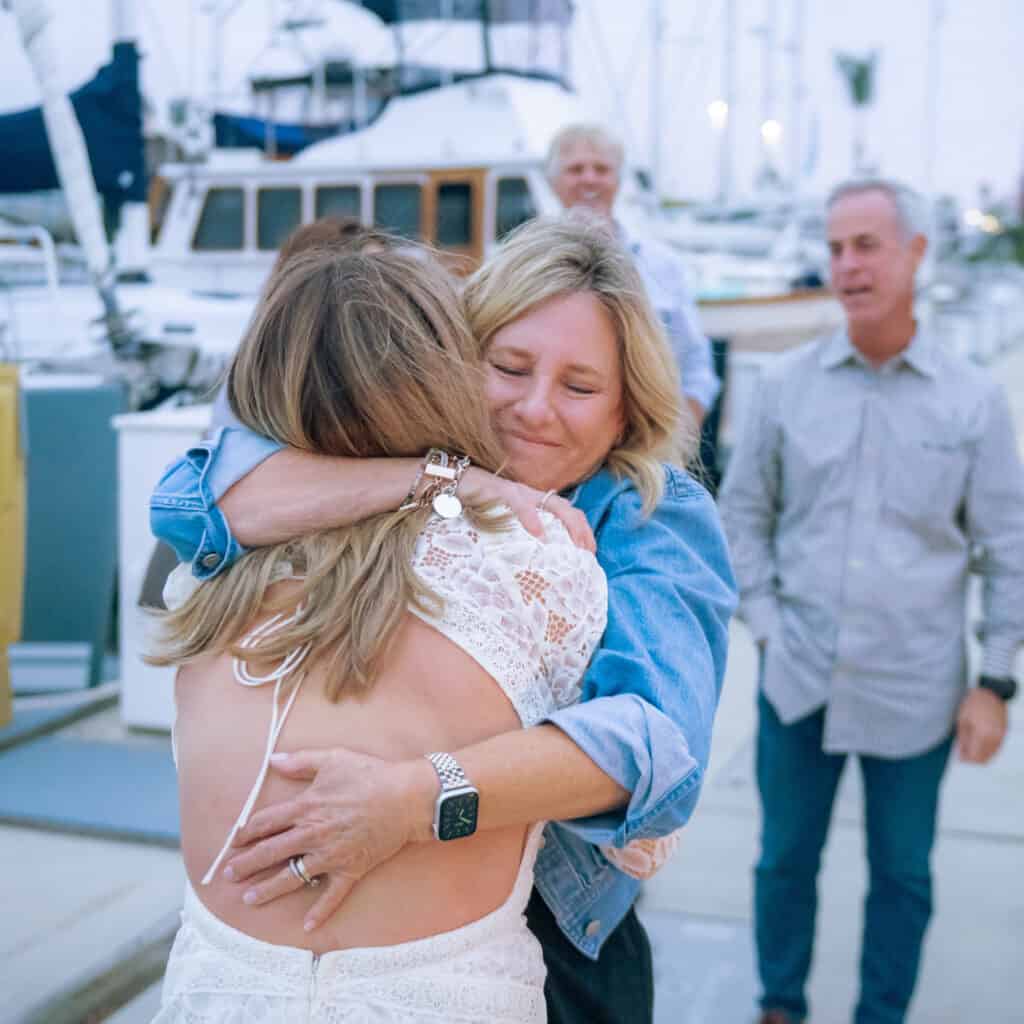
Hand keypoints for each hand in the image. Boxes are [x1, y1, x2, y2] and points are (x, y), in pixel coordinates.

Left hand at [222, 747, 434, 931]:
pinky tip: (307, 926)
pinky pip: (332, 895)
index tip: (235, 840)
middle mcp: (312, 834)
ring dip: (269, 889)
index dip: (247, 831)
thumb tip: (273, 760)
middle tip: (229, 874)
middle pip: (271, 852)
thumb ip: (300, 761)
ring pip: (292, 877)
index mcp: (306, 807)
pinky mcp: (350, 870)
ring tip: (250, 898)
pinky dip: (320, 912)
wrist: (405, 797)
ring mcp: (330, 856)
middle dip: (247, 864)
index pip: (266, 822)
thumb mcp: (333, 758)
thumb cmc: (369, 774)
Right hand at [460, 468, 594, 552]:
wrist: (450, 482)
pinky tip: (539, 533)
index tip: (590, 553)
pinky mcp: (500, 491)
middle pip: (566, 508)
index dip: (582, 530)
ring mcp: (517, 492)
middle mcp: (530, 495)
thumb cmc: (473, 505)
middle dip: (581, 530)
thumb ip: (513, 535)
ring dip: (568, 525)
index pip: (566, 512)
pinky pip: (521, 503)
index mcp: (532, 502)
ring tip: (576, 546)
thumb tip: (525, 561)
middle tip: (589, 554)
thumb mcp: (498, 523)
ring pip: (552, 504)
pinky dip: (532, 518)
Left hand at [956, 688, 1007, 763]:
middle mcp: (994, 738)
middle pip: (984, 759)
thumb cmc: (973, 705)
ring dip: (980, 755)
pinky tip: (978, 743)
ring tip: (969, 746)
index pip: (975, 757)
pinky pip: (996, 748)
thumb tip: (961, 754)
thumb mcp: (962, 721)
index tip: (959, 758)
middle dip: (973, 759)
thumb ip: (962, 740)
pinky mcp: (1004, 734)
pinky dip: (987, 750)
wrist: (990, 693)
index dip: (966, 760)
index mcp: (982, 734)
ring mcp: (1001, 736)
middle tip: (963, 753)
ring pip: (991, 755)